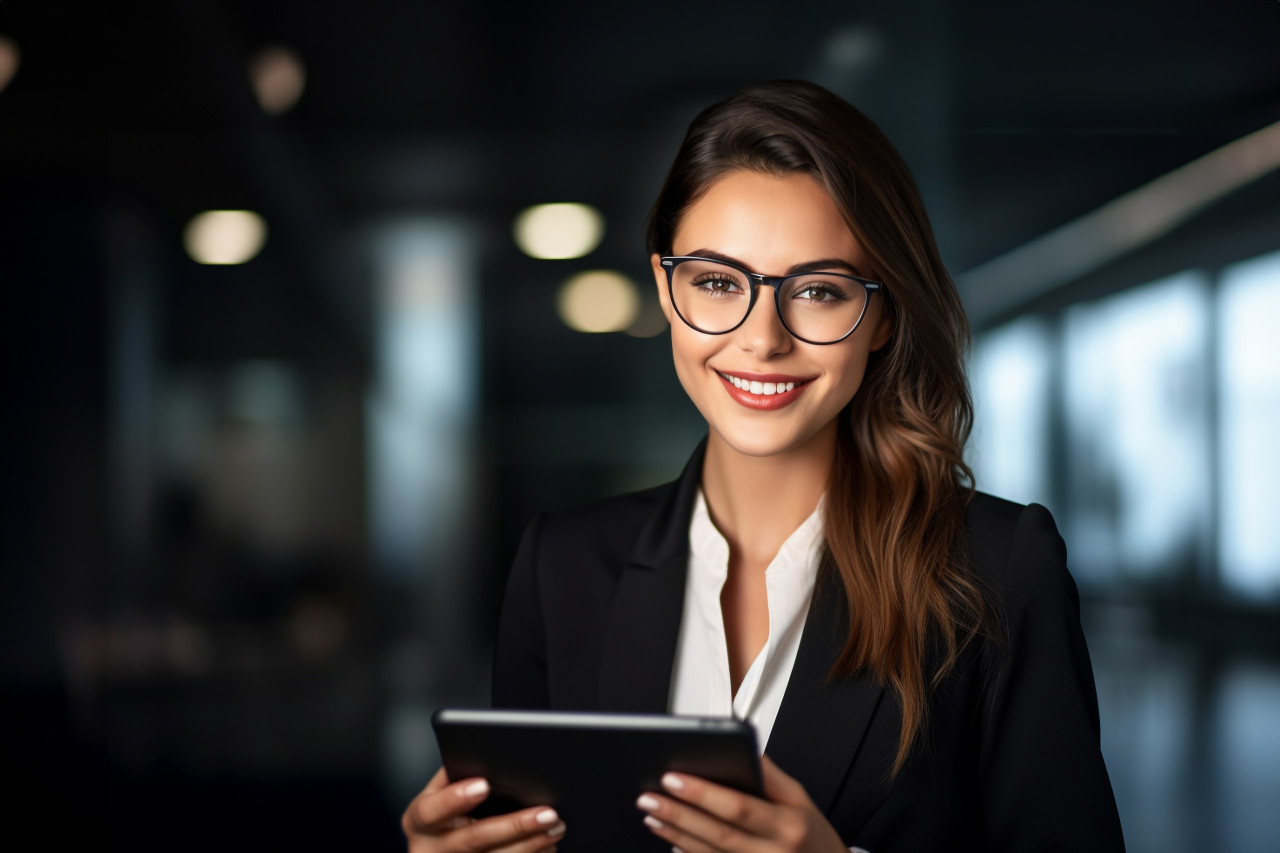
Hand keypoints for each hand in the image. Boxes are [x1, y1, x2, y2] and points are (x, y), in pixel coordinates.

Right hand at [402, 766, 565, 851]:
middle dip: (514, 825)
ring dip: (531, 844)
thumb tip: (488, 754)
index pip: (430, 810)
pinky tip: (547, 847)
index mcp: (418, 822)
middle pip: (474, 839)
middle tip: (547, 812)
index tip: (483, 784)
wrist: (439, 852)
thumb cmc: (444, 815)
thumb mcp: (439, 797)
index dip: (455, 798)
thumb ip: (456, 776)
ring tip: (556, 826)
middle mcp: (430, 850)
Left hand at [634, 755, 846, 852]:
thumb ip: (770, 775)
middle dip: (679, 813)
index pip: (738, 806)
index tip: (673, 777)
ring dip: (677, 833)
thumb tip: (744, 747)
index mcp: (786, 825)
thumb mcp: (801, 798)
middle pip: (717, 833)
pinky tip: (671, 840)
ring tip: (651, 814)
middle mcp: (771, 852)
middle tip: (648, 797)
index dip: (703, 794)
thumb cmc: (813, 835)